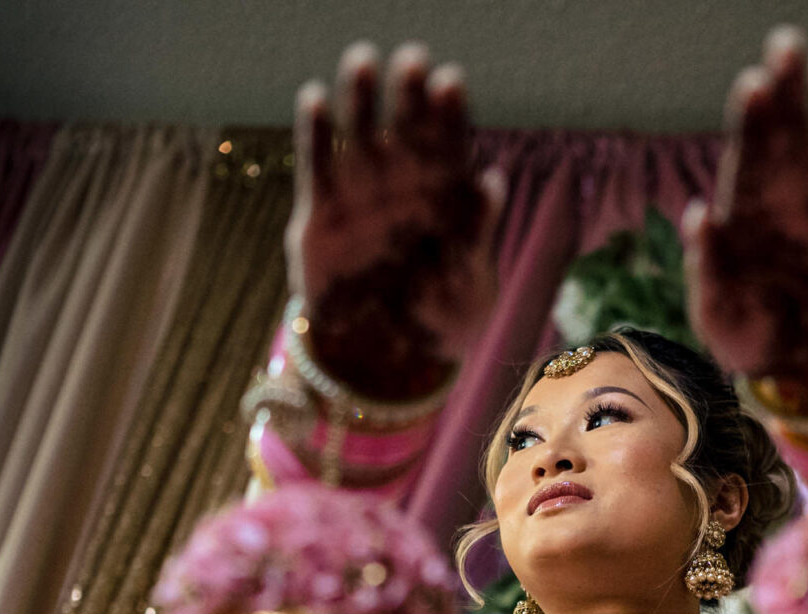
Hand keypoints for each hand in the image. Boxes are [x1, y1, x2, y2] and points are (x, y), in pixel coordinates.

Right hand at [288, 42, 504, 401]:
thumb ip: (480, 234)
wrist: (385, 360)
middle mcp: (403, 186)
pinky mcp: (321, 213)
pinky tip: (313, 98)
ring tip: (362, 62)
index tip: (451, 81)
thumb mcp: (474, 286)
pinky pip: (317, 165)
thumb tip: (494, 181)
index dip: (450, 113)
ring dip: (360, 98)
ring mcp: (361, 194)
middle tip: (411, 59)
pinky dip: (314, 133)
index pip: (450, 145)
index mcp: (445, 199)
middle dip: (408, 94)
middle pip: (406, 128)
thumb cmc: (441, 321)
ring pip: (360, 135)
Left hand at [685, 28, 807, 407]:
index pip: (749, 151)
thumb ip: (706, 269)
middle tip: (787, 42)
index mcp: (747, 208)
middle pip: (789, 130)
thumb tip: (697, 215)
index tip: (753, 84)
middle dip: (787, 86)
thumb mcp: (718, 315)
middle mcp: (790, 194)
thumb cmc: (755, 339)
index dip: (752, 117)